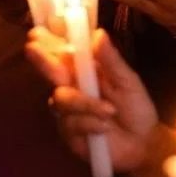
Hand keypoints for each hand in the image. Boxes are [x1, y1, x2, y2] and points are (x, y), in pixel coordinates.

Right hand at [25, 27, 158, 171]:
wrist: (142, 143)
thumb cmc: (136, 107)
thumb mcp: (128, 81)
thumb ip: (112, 61)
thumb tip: (98, 33)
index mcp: (86, 70)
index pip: (63, 52)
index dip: (49, 42)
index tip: (38, 33)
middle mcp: (72, 86)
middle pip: (50, 72)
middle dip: (42, 60)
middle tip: (32, 48)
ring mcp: (67, 110)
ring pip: (61, 99)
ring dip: (85, 103)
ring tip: (110, 110)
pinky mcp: (68, 133)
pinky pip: (70, 123)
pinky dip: (90, 123)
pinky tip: (105, 127)